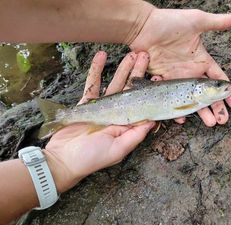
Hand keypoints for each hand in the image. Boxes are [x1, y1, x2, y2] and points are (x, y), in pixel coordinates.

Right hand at [44, 51, 154, 192]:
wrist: (63, 159)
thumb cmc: (92, 158)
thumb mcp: (119, 149)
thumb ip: (135, 135)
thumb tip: (152, 121)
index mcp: (127, 125)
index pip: (142, 105)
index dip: (149, 91)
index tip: (157, 77)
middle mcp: (117, 115)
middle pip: (130, 90)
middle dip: (138, 73)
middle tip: (145, 56)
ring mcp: (102, 108)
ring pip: (114, 84)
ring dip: (121, 69)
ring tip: (130, 54)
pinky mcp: (86, 104)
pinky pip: (92, 84)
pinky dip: (96, 70)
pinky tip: (101, 56)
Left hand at [130, 9, 230, 125]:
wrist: (144, 28)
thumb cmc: (170, 23)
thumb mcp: (196, 21)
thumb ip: (217, 22)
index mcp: (201, 61)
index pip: (218, 79)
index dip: (227, 91)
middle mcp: (190, 73)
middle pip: (207, 94)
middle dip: (216, 108)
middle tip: (223, 120)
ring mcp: (176, 79)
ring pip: (191, 100)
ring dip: (200, 113)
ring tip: (210, 123)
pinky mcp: (162, 83)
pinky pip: (170, 100)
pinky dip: (176, 110)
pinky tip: (182, 119)